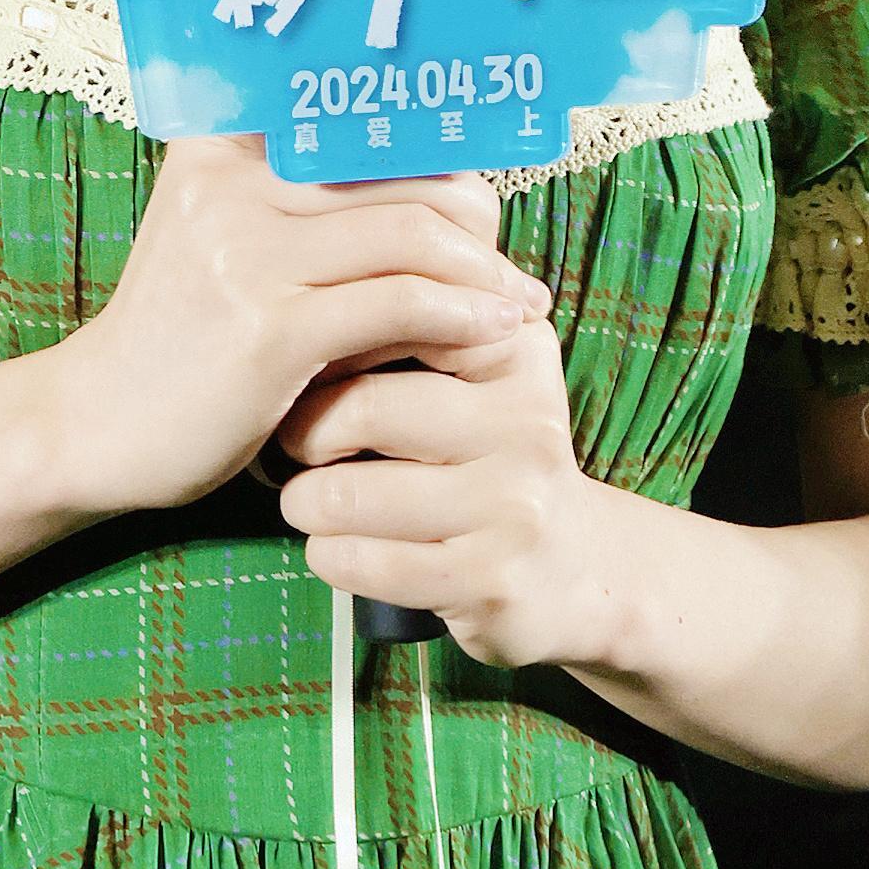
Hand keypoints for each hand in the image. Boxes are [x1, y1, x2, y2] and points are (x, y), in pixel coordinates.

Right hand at [51, 134, 551, 521]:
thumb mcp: (227, 246)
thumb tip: (440, 189)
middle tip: (508, 265)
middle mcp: (230, 183)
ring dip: (484, 272)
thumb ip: (304, 210)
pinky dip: (463, 316)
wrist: (94, 425)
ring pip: (412, 234)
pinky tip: (496, 333)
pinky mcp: (268, 325)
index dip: (441, 151)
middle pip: (402, 175)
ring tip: (520, 304)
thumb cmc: (180, 339)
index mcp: (221, 147)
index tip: (485, 200)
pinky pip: (398, 303)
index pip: (362, 120)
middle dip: (477, 222)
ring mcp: (245, 251)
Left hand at [269, 315, 640, 673]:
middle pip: (363, 410)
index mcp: (516, 351)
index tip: (307, 373)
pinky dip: (329, 556)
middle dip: (301, 434)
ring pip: (347, 495)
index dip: (326, 350)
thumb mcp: (476, 375)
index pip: (394, 321)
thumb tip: (308, 290)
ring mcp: (515, 505)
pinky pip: (363, 561)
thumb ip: (412, 322)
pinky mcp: (491, 578)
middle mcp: (527, 422)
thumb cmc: (487, 458)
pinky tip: (339, 549)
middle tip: (295, 447)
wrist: (573, 568)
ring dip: (304, 503)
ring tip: (311, 502)